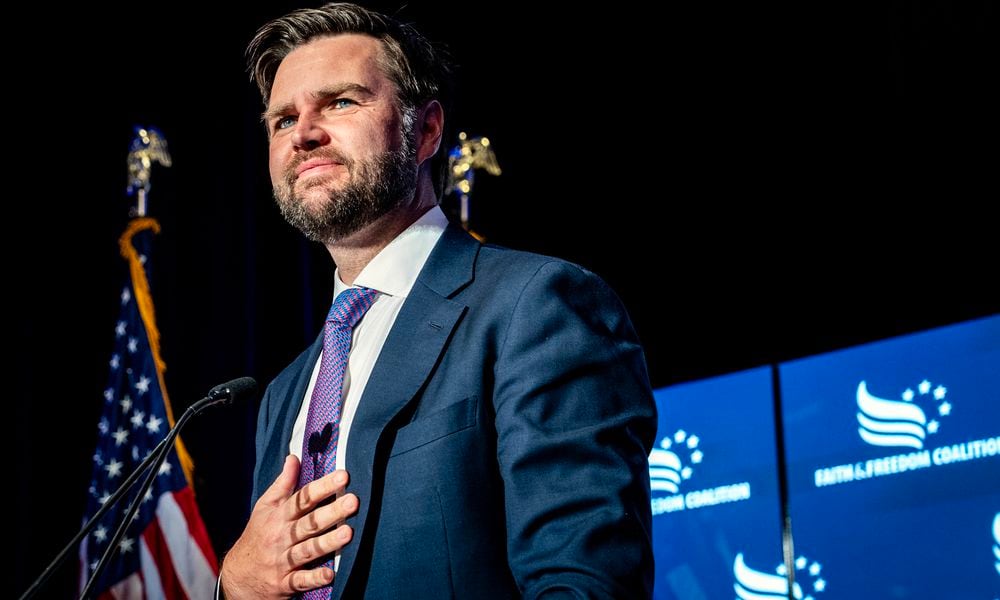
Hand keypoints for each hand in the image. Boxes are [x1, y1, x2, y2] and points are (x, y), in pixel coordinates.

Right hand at [220, 455, 358, 598]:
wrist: (237, 575)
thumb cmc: (257, 535)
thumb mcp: (264, 507)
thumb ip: (282, 484)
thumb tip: (294, 458)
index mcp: (279, 516)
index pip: (303, 498)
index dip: (322, 487)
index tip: (343, 476)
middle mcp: (282, 537)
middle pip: (309, 522)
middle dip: (332, 512)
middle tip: (353, 501)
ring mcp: (283, 561)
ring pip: (307, 550)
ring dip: (327, 542)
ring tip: (348, 533)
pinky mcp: (284, 583)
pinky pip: (300, 581)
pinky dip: (314, 578)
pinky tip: (330, 575)